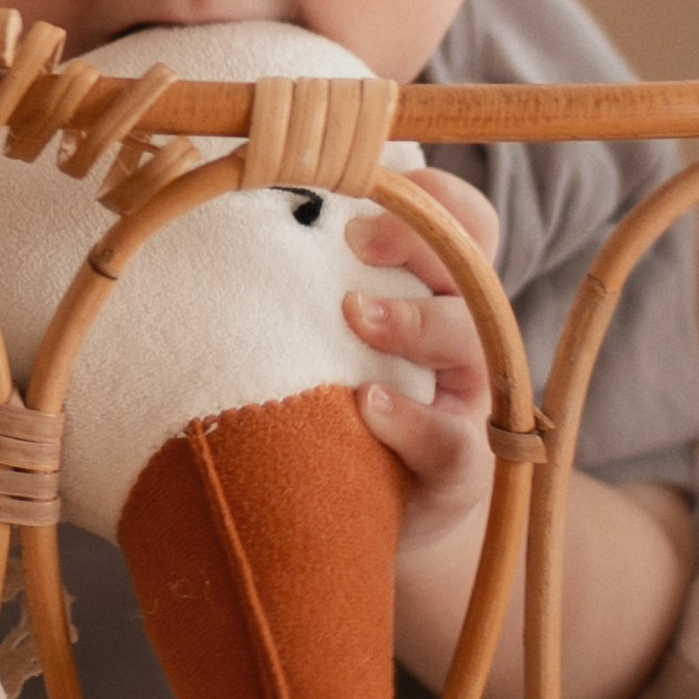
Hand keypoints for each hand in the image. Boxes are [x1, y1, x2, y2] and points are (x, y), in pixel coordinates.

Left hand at [348, 166, 692, 698]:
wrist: (367, 516)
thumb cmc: (339, 400)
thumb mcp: (331, 332)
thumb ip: (307, 274)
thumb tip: (225, 190)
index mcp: (444, 291)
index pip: (467, 224)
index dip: (438, 197)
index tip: (372, 182)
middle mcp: (469, 338)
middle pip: (473, 270)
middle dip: (421, 240)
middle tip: (356, 238)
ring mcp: (470, 404)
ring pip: (473, 344)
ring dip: (415, 321)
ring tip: (354, 313)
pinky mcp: (459, 472)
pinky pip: (449, 443)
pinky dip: (408, 422)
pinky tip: (364, 406)